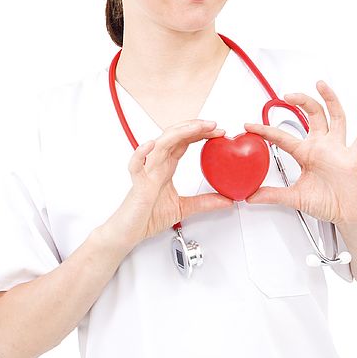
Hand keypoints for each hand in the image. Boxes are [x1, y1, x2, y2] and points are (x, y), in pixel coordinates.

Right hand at [106, 119, 234, 249]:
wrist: (130, 232)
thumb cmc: (148, 217)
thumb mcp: (184, 208)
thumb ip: (205, 202)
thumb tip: (226, 200)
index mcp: (165, 168)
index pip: (184, 142)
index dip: (200, 134)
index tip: (218, 132)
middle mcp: (156, 165)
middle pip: (174, 137)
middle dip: (194, 128)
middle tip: (213, 125)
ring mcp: (146, 172)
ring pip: (160, 145)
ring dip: (178, 134)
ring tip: (195, 128)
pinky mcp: (138, 184)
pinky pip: (136, 166)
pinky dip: (141, 154)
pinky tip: (150, 145)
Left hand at [243, 81, 356, 224]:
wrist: (348, 214)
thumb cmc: (327, 202)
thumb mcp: (295, 197)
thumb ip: (273, 195)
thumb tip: (251, 197)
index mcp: (306, 154)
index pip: (282, 137)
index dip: (265, 130)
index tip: (250, 125)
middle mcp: (322, 147)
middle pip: (313, 115)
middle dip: (302, 101)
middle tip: (289, 94)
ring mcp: (338, 150)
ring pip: (336, 118)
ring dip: (330, 100)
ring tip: (322, 85)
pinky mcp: (353, 158)